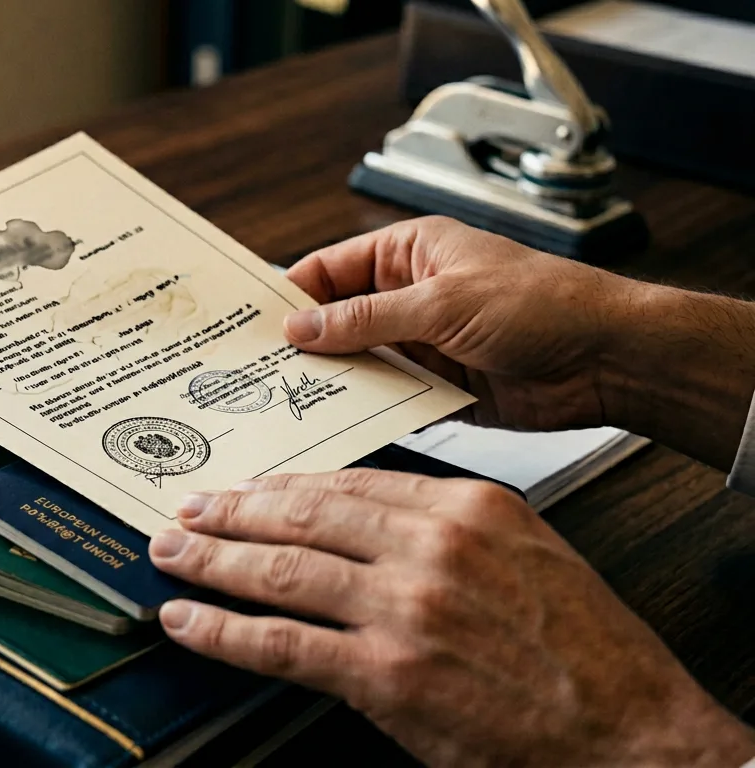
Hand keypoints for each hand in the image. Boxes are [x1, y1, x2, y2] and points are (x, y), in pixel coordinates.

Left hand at [149, 471, 754, 766]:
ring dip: (212, 562)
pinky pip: (282, 644)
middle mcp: (430, 547)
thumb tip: (368, 521)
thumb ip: (447, 531)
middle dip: (231, 513)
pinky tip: (187, 621)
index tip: (246, 489)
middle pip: (302, 516)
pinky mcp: (387, 674)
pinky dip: (223, 631)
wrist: (633, 735)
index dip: (282, 487)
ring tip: (171, 554)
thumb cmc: (587, 654)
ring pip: (280, 571)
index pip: (348, 484)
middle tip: (186, 509)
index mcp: (467, 509)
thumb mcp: (527, 556)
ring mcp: (405, 609)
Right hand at [283, 216, 754, 468]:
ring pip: (357, 361)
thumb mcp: (442, 304)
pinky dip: (365, 407)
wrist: (609, 360)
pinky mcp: (438, 386)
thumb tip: (304, 327)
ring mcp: (422, 342)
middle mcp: (410, 295)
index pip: (328, 269)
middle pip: (335, 319)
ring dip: (332, 380)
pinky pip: (386, 395)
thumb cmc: (546, 305)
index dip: (289, 296)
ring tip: (286, 401)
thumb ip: (367, 319)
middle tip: (257, 370)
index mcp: (409, 253)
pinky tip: (337, 421)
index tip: (252, 326)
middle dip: (303, 343)